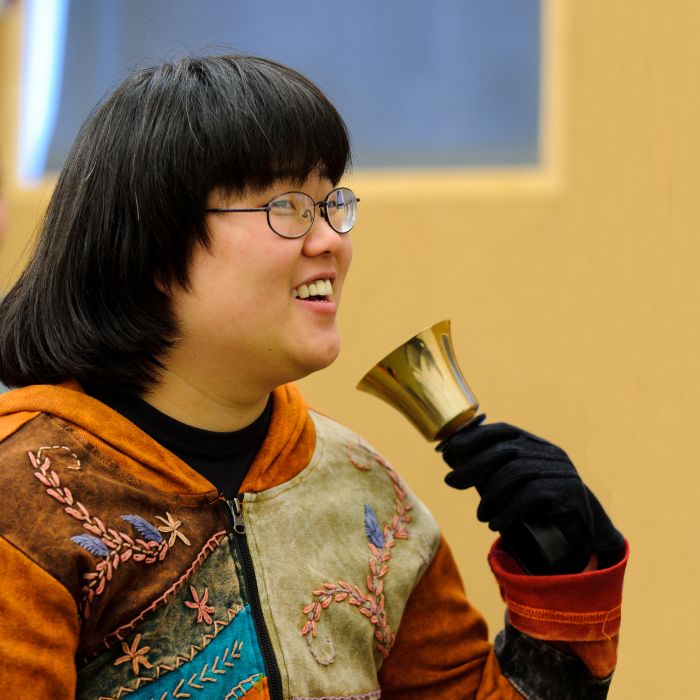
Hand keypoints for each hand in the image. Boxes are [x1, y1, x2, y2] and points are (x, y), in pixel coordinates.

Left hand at [441, 416, 624, 571]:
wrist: (582, 530)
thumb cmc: (538, 503)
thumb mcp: (506, 484)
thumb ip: (482, 469)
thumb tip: (448, 454)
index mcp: (535, 444)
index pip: (505, 430)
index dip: (478, 435)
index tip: (453, 446)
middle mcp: (550, 452)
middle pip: (507, 451)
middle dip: (475, 465)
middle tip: (451, 482)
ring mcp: (562, 469)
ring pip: (517, 472)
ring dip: (492, 495)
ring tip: (480, 515)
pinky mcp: (570, 491)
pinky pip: (533, 495)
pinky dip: (509, 510)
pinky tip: (495, 523)